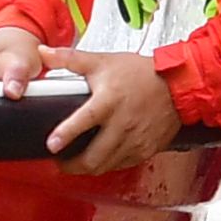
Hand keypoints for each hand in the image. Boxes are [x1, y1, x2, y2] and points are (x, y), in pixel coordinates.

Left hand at [40, 49, 183, 175]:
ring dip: (88, 168)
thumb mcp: (102, 61)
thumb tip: (43, 52)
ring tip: (76, 163)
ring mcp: (135, 140)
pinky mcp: (145, 150)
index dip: (66, 134)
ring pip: (106, 166)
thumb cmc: (140, 74)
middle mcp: (122, 124)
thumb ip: (69, 59)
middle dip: (72, 165)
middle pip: (94, 156)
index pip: (85, 120)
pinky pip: (121, 165)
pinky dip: (108, 165)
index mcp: (109, 101)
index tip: (52, 145)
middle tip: (60, 162)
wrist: (177, 85)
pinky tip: (100, 157)